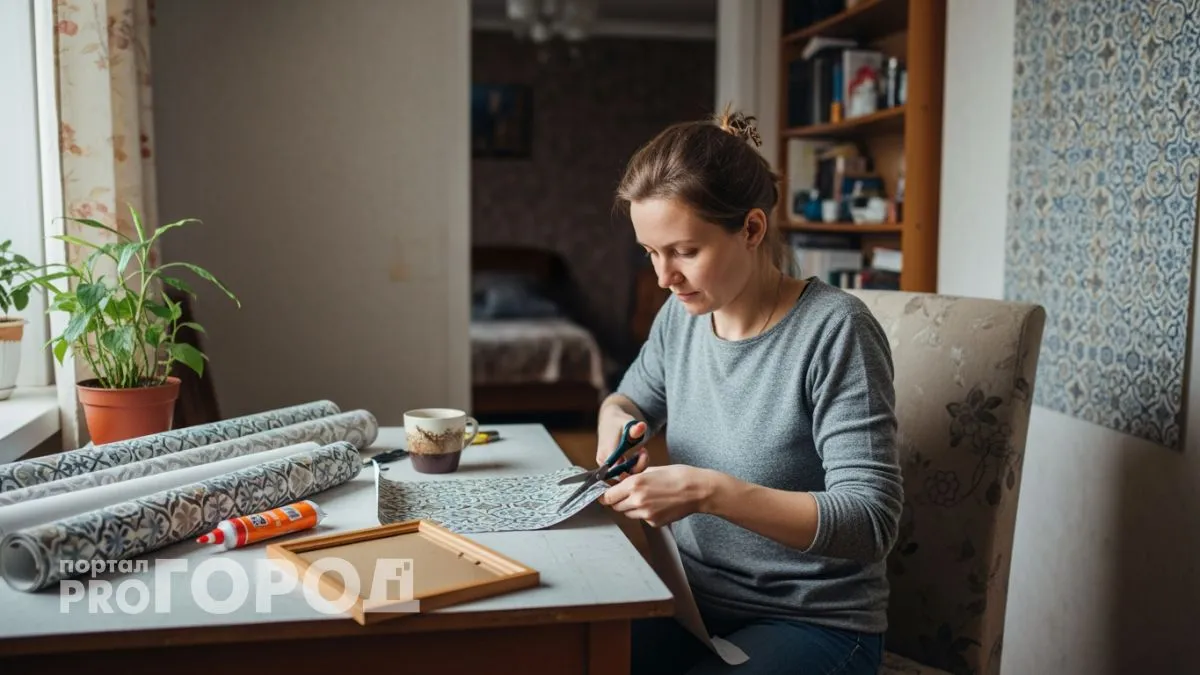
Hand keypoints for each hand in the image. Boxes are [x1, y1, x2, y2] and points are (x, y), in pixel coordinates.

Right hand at [595, 417, 648, 478]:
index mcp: (606, 452)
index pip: (619, 471)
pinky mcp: (609, 467)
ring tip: (641, 451)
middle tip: (644, 451)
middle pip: (622, 475)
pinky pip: (622, 472)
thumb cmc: (619, 421)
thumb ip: (635, 429)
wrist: (609, 421)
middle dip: (637, 466)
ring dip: (636, 466)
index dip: (634, 468)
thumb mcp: (628, 423)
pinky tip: (637, 456)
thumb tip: (642, 426)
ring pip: (623, 475)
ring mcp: (605, 466)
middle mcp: (603, 462)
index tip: (643, 454)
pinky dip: (632, 467)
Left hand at [598, 465, 715, 527]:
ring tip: (646, 497)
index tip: (606, 493)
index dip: (605, 495)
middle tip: (626, 494)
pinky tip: (657, 504)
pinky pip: (642, 518)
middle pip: (616, 506)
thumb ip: (634, 477)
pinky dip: (644, 513)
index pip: (608, 496)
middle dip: (618, 500)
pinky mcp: (654, 522)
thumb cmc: (679, 476)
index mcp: (635, 484)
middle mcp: (637, 501)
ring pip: (628, 513)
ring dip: (630, 507)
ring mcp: (646, 514)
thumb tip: (622, 481)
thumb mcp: (652, 469)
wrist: (698, 490)